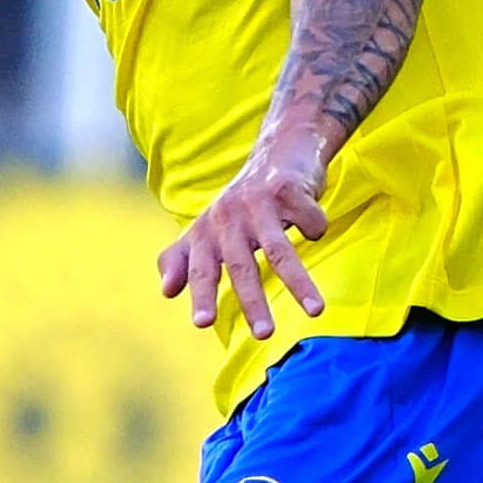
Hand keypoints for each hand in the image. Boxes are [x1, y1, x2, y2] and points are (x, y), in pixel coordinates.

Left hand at [160, 133, 329, 339]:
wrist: (281, 148)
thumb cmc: (244, 202)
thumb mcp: (208, 228)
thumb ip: (182, 260)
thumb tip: (166, 291)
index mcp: (208, 231)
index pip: (201, 269)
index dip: (200, 295)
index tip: (203, 323)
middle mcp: (229, 216)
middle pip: (241, 266)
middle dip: (253, 301)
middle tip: (264, 334)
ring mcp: (259, 202)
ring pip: (280, 250)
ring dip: (298, 283)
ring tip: (316, 310)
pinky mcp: (290, 189)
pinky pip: (310, 222)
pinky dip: (316, 228)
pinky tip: (315, 228)